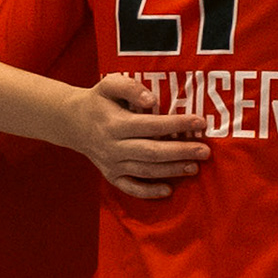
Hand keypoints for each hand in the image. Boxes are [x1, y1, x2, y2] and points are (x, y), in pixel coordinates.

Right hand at [60, 73, 209, 199]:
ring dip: (171, 170)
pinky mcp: (111, 175)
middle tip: (205, 151)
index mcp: (114, 124)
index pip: (150, 125)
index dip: (176, 124)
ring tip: (195, 167)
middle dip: (181, 152)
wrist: (71, 122)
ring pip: (145, 170)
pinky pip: (130, 188)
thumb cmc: (99, 101)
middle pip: (151, 152)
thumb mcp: (109, 84)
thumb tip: (151, 100)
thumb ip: (130, 87)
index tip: (200, 122)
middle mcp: (113, 146)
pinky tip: (168, 190)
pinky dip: (149, 192)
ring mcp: (111, 164)